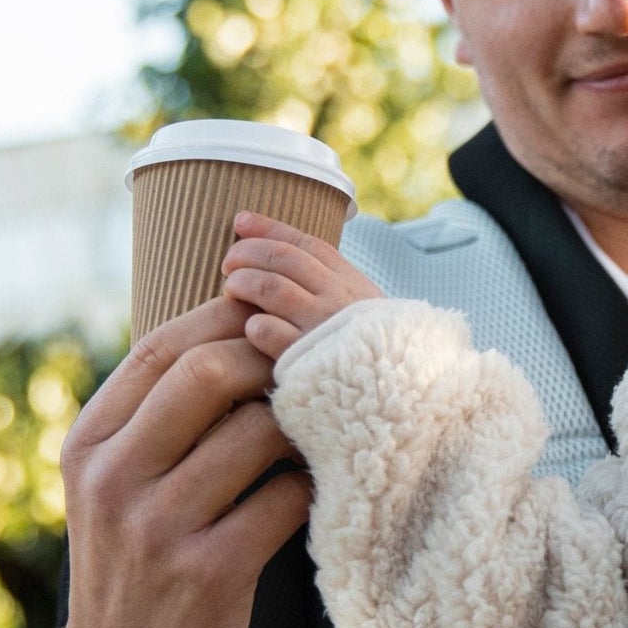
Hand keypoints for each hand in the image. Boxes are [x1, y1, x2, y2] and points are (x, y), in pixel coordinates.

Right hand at [51, 294, 311, 627]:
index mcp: (87, 443)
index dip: (227, 318)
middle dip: (273, 362)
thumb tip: (243, 323)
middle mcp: (112, 478)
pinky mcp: (209, 573)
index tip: (275, 316)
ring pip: (257, 431)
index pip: (161, 347)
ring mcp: (157, 527)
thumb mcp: (117, 484)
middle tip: (310, 374)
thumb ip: (158, 415)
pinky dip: (310, 487)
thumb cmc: (141, 563)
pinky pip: (285, 498)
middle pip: (210, 372)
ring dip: (301, 427)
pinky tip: (311, 493)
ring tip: (316, 435)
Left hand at [222, 212, 381, 359]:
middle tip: (228, 262)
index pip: (308, 244)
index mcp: (355, 286)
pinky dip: (254, 326)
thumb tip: (292, 271)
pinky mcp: (307, 362)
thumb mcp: (367, 318)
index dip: (270, 228)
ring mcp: (325, 330)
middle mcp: (341, 301)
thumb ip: (335, 294)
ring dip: (243, 282)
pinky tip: (250, 328)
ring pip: (271, 287)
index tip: (241, 221)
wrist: (399, 406)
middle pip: (284, 259)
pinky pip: (268, 332)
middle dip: (248, 252)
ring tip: (231, 290)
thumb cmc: (376, 363)